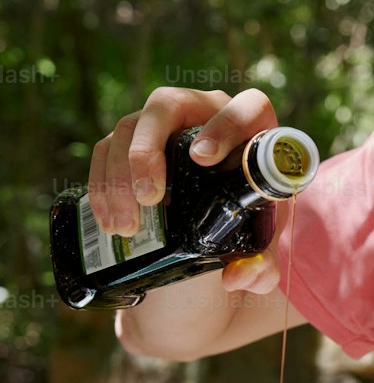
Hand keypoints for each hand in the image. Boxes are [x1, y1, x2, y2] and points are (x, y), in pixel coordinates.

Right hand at [86, 85, 283, 293]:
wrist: (222, 216)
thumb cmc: (249, 215)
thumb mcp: (259, 242)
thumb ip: (261, 266)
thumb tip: (238, 277)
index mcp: (250, 128)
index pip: (246, 107)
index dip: (225, 125)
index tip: (202, 159)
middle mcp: (203, 113)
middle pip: (168, 105)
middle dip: (150, 150)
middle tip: (150, 198)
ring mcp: (162, 122)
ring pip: (129, 127)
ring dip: (119, 175)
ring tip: (127, 225)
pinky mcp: (131, 139)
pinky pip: (106, 149)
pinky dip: (102, 185)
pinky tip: (109, 221)